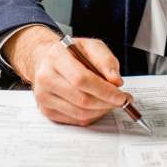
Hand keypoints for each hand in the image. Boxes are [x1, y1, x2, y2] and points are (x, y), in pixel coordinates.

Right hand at [2, 25, 128, 125]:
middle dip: (107, 103)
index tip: (121, 96)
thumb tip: (116, 81)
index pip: (81, 79)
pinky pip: (76, 120)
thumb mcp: (91, 46)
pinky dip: (92, 115)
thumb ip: (106, 60)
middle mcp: (46, 77)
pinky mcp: (47, 110)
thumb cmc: (71, 53)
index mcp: (56, 57)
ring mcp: (44, 97)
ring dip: (102, 110)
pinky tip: (98, 105)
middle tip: (122, 100)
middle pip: (81, 100)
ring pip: (80, 113)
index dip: (104, 90)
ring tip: (111, 102)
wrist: (47, 60)